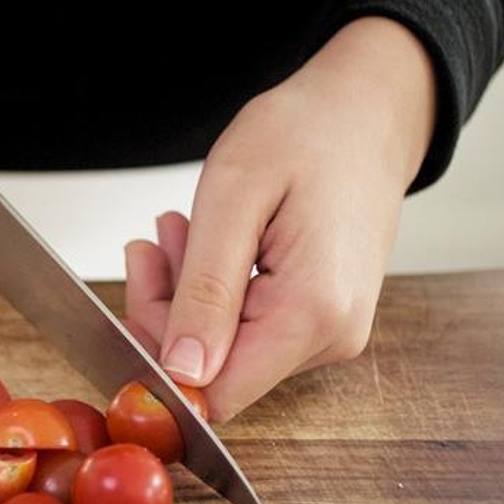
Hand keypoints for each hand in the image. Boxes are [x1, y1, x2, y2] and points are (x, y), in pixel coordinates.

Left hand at [124, 17, 436, 421]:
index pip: (215, 392)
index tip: (135, 295)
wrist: (367, 111)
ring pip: (224, 349)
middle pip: (215, 370)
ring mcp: (330, 332)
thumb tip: (182, 372)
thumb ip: (206, 292)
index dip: (159, 361)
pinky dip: (212, 291)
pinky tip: (203, 244)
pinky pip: (247, 327)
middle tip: (149, 245)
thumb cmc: (307, 134)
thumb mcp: (234, 198)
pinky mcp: (321, 320)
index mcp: (312, 312)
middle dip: (167, 313)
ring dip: (186, 296)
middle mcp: (331, 336)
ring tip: (176, 230)